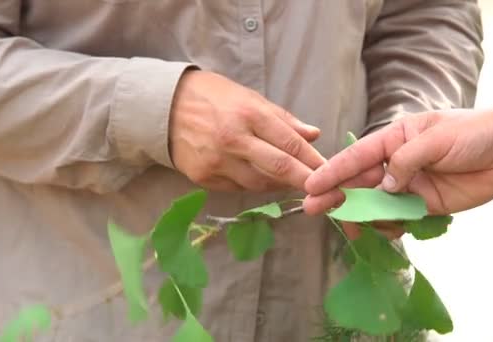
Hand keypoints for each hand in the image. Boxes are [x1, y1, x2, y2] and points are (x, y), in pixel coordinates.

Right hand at [169, 70, 324, 191]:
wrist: (163, 107)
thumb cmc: (211, 97)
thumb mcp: (248, 97)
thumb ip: (282, 119)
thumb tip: (313, 135)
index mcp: (249, 114)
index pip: (290, 143)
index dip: (313, 161)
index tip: (330, 172)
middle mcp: (234, 140)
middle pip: (279, 167)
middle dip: (306, 181)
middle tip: (324, 191)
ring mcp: (217, 161)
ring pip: (260, 183)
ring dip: (280, 185)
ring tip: (292, 182)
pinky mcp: (204, 178)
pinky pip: (238, 188)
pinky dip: (255, 186)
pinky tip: (264, 180)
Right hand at [304, 108, 492, 214]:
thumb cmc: (470, 134)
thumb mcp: (435, 139)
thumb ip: (406, 161)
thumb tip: (386, 187)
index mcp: (393, 140)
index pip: (356, 157)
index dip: (332, 171)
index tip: (311, 186)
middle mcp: (395, 164)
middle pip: (359, 182)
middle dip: (336, 196)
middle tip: (313, 209)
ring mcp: (408, 186)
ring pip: (376, 204)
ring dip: (363, 216)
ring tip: (354, 228)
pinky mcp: (423, 205)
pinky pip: (398, 218)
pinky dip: (389, 226)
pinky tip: (386, 231)